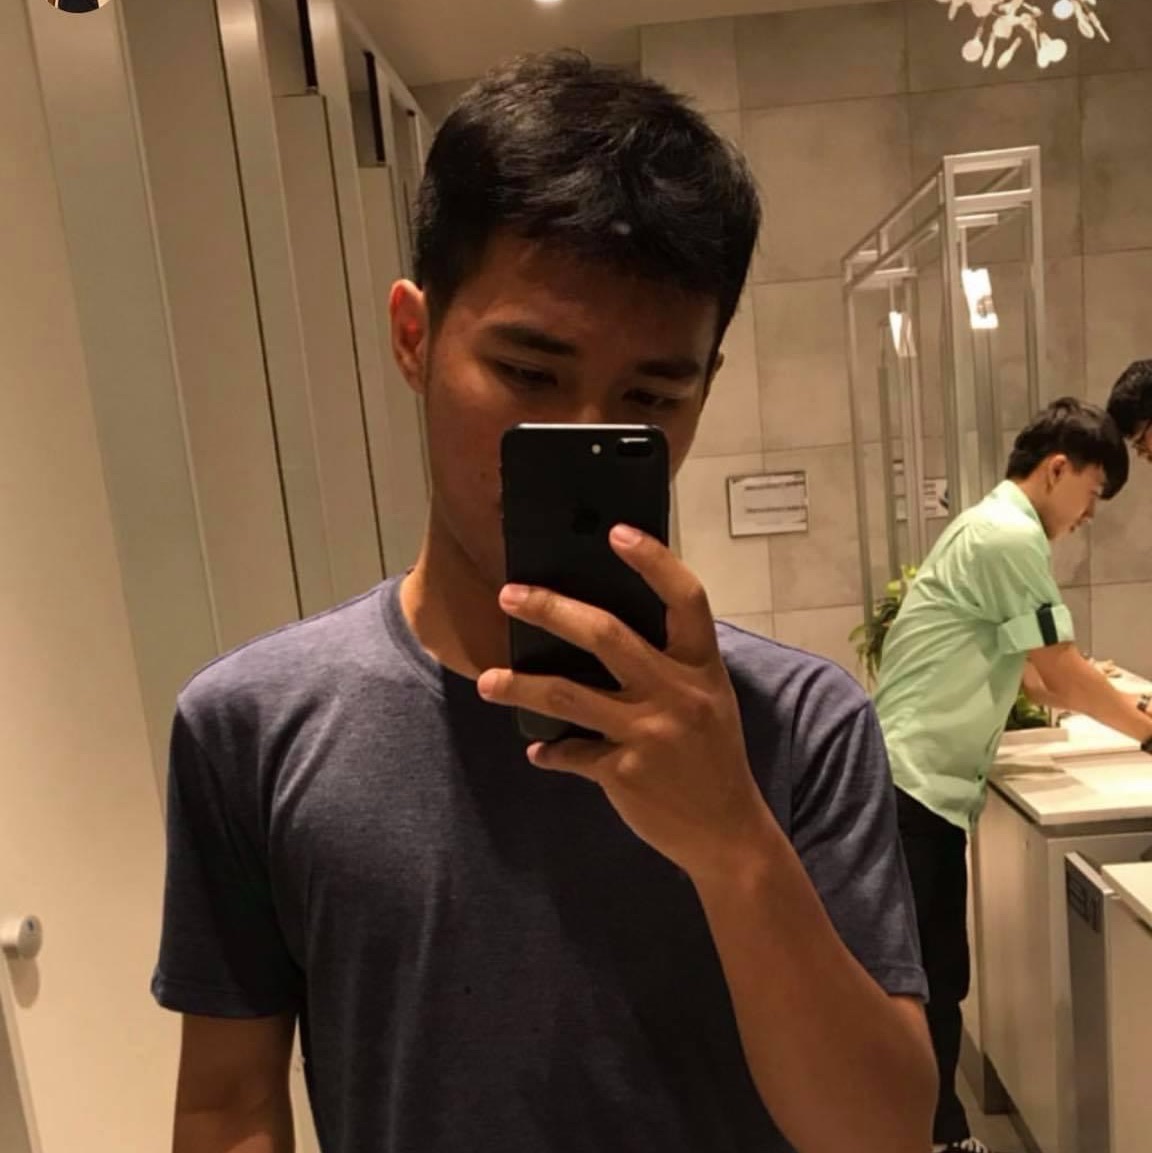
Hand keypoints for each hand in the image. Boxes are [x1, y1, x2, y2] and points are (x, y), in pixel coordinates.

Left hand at [476, 525, 774, 882]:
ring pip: (568, 695)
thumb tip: (604, 636)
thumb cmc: (713, 757)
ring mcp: (649, 732)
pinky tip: (539, 751)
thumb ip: (669, 668)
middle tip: (510, 595)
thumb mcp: (708, 701)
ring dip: (519, 685)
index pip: (685, 599)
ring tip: (487, 680)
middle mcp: (677, 693)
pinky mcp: (623, 772)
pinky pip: (570, 753)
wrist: (728, 833)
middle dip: (550, 610)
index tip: (616, 532)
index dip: (653, 561)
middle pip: (606, 635)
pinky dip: (550, 752)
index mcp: (702, 667)